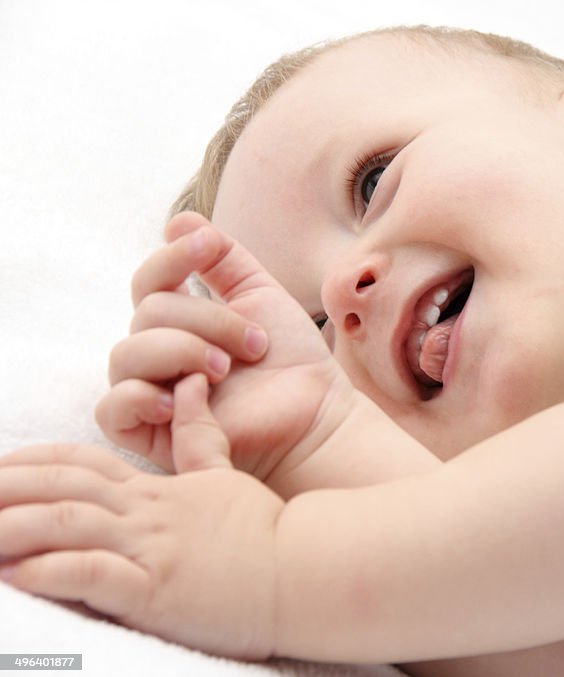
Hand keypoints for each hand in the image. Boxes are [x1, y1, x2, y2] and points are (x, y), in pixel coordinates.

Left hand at [0, 375, 283, 658]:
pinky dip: (48, 572)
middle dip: (6, 488)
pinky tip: (15, 575)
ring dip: (10, 528)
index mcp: (159, 490)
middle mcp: (147, 512)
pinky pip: (93, 573)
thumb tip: (191, 386)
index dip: (33, 462)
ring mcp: (152, 547)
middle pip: (62, 487)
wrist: (311, 566)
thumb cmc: (270, 531)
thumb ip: (202, 436)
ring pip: (66, 524)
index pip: (84, 462)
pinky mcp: (159, 587)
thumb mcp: (228, 478)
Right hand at [96, 212, 351, 487]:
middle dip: (206, 321)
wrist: (317, 416)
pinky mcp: (152, 436)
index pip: (151, 282)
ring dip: (180, 352)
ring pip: (126, 354)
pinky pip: (111, 409)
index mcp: (181, 323)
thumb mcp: (261, 298)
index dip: (173, 258)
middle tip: (255, 345)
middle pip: (148, 314)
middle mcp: (160, 356)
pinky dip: (139, 397)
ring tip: (226, 370)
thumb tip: (180, 219)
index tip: (208, 245)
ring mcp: (153, 394)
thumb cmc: (293, 361)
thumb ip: (224, 261)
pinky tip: (183, 396)